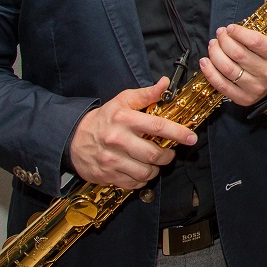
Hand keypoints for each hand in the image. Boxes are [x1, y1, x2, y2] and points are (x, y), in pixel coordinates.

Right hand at [69, 77, 196, 188]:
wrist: (74, 138)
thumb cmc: (105, 118)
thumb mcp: (124, 100)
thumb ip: (147, 94)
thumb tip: (165, 83)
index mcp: (125, 119)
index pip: (158, 127)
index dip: (179, 133)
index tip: (191, 138)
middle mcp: (118, 140)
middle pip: (154, 154)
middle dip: (168, 155)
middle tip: (169, 152)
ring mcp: (111, 160)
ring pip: (145, 172)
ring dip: (156, 169)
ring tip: (155, 162)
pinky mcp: (107, 175)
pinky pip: (133, 183)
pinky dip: (142, 179)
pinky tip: (141, 170)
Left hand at [200, 0, 266, 106]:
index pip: (256, 42)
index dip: (240, 33)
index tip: (230, 27)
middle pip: (238, 54)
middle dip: (224, 41)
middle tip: (219, 33)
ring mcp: (256, 88)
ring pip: (228, 69)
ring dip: (215, 54)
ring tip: (212, 44)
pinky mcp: (244, 99)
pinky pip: (222, 85)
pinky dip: (210, 72)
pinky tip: (205, 60)